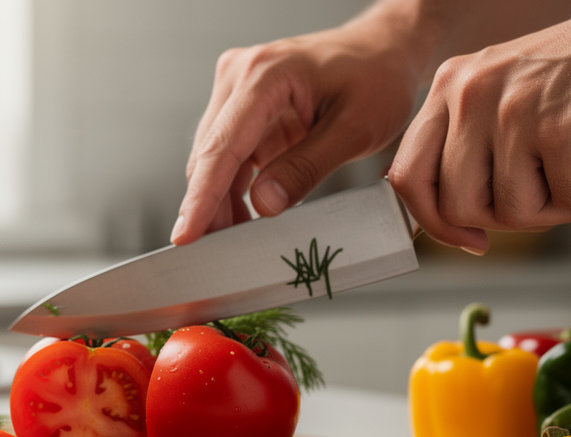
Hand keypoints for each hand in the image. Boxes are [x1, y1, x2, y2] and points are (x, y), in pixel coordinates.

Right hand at [171, 9, 424, 244]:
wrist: (385, 49)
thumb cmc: (378, 76)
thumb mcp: (355, 128)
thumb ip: (306, 168)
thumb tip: (263, 205)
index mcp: (265, 74)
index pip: (222, 146)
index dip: (202, 198)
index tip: (185, 236)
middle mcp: (241, 76)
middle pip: (210, 155)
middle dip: (210, 207)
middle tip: (220, 254)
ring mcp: (237, 89)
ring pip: (214, 158)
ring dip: (221, 200)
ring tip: (238, 239)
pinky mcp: (243, 106)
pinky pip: (229, 154)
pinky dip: (234, 188)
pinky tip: (246, 215)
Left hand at [389, 0, 570, 253]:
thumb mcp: (506, 93)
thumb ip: (470, 143)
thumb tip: (446, 213)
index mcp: (451, 86)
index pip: (408, 175)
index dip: (434, 221)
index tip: (466, 237)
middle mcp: (473, 95)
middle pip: (459, 206)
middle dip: (508, 218)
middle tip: (547, 196)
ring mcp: (516, 114)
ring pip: (514, 212)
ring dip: (559, 208)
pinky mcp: (563, 133)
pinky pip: (570, 202)